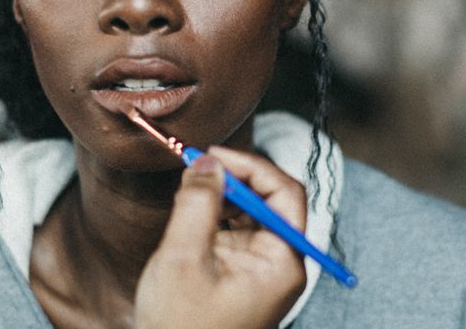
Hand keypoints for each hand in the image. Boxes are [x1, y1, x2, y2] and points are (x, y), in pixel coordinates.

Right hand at [135, 146, 306, 328]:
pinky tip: (190, 208)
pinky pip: (235, 225)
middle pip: (269, 197)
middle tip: (197, 164)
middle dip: (234, 176)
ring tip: (189, 187)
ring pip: (250, 209)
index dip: (251, 166)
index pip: (285, 193)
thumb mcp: (183, 258)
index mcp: (282, 262)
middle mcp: (278, 261)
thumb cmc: (181, 327)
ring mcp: (259, 265)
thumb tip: (208, 160)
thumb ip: (198, 203)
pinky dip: (213, 210)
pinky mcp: (240, 268)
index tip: (214, 155)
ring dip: (222, 192)